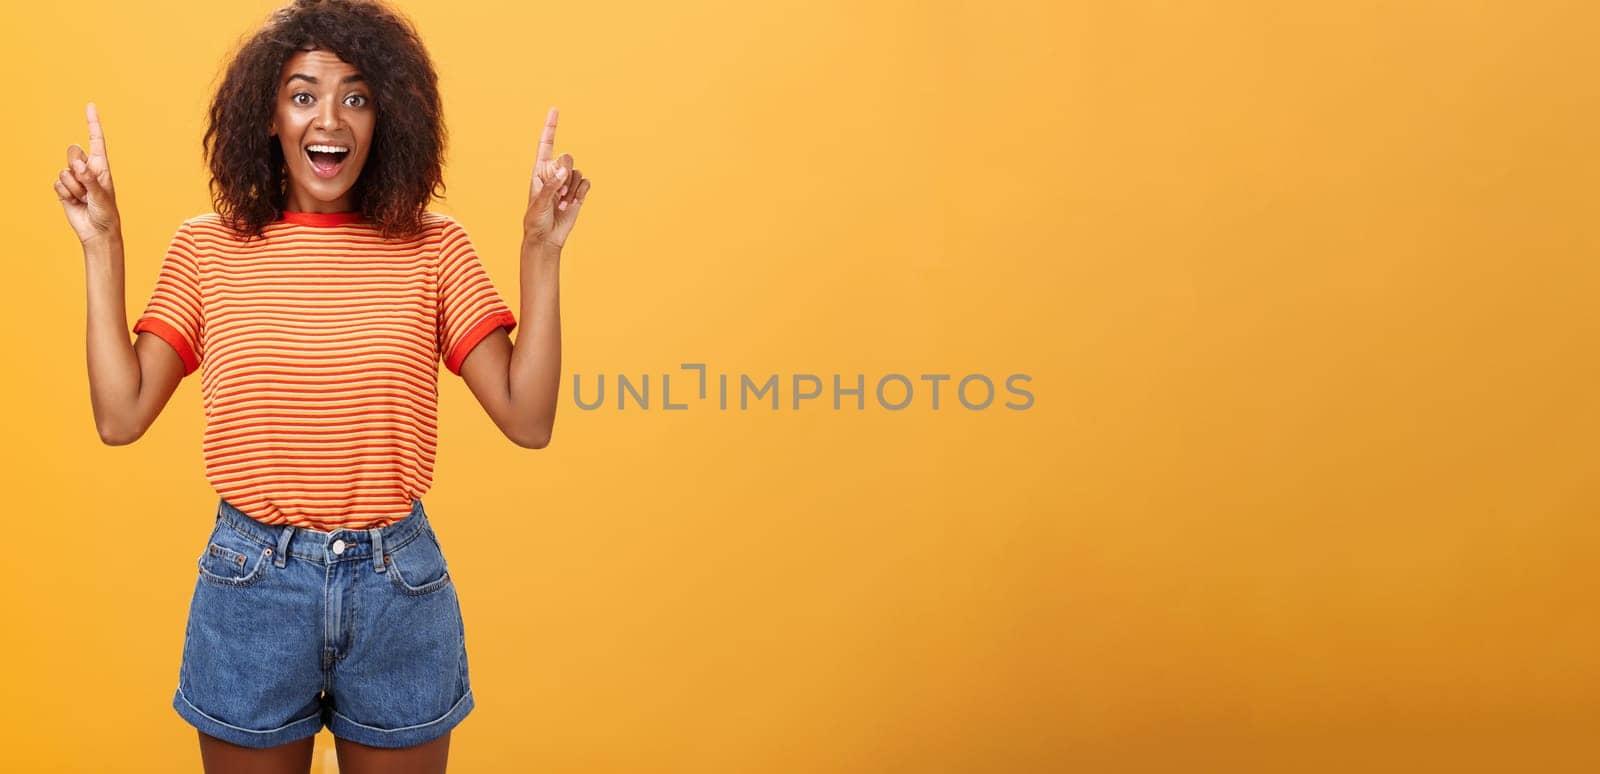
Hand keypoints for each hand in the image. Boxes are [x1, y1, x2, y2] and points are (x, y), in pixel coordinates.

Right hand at [53, 102, 121, 245]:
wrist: (96, 231)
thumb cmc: (106, 213)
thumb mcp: (101, 196)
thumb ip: (90, 179)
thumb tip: (78, 164)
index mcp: (101, 166)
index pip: (96, 140)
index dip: (92, 122)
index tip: (90, 105)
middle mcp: (87, 169)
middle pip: (72, 152)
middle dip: (76, 167)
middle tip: (86, 185)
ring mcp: (74, 178)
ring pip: (64, 171)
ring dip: (73, 188)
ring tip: (84, 199)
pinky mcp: (64, 188)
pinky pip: (57, 184)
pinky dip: (65, 194)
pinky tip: (75, 202)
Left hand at [523, 107, 590, 249]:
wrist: (546, 238)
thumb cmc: (535, 220)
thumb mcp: (539, 202)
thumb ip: (551, 185)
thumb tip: (564, 171)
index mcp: (540, 170)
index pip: (546, 144)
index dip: (550, 127)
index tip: (554, 110)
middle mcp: (554, 173)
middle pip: (567, 158)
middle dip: (565, 174)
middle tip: (559, 192)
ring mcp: (567, 183)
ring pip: (577, 172)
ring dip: (572, 189)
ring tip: (562, 203)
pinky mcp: (578, 193)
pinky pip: (586, 183)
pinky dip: (581, 193)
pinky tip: (572, 204)